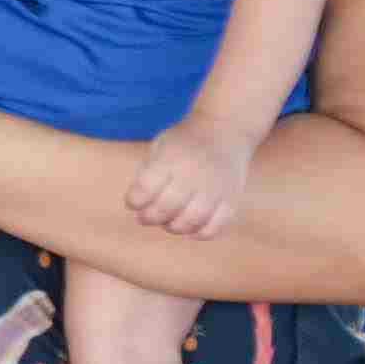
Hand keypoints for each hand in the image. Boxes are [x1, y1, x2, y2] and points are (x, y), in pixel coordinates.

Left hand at [128, 121, 251, 237]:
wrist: (225, 129)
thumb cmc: (184, 142)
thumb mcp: (160, 145)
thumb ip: (148, 172)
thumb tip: (137, 204)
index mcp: (171, 158)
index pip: (145, 188)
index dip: (134, 201)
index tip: (132, 202)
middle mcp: (194, 174)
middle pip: (167, 207)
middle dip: (149, 218)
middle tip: (144, 217)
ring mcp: (216, 188)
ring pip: (191, 220)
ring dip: (173, 227)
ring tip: (167, 222)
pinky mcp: (232, 199)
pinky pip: (215, 227)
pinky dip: (199, 233)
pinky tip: (190, 227)